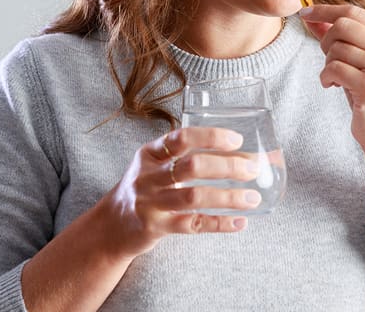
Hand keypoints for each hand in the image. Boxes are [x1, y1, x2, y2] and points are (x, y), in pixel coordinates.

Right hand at [97, 127, 260, 259]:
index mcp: (150, 153)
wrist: (110, 226)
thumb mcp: (155, 165)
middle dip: (227, 166)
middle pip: (191, 166)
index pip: (181, 137)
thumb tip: (243, 154)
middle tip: (253, 169)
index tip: (236, 139)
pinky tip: (239, 221)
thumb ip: (188, 157)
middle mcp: (148, 176)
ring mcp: (150, 203)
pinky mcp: (154, 228)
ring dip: (228, 197)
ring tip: (253, 198)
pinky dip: (219, 223)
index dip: (210, 137)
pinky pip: (191, 225)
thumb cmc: (144, 189)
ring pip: (194, 197)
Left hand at [300, 4, 364, 152]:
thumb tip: (311, 13)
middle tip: (328, 57)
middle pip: (343, 25)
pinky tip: (332, 85)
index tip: (305, 12)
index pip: (355, 11)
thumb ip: (338, 36)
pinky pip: (333, 68)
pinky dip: (325, 77)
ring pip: (337, 48)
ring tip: (336, 77)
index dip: (326, 10)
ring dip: (327, 63)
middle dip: (326, 40)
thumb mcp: (357, 60)